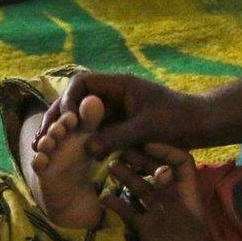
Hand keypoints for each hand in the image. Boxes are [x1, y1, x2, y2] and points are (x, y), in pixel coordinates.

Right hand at [56, 71, 211, 158]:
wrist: (200, 127)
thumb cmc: (179, 121)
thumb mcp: (148, 128)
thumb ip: (119, 136)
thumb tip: (89, 149)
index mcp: (120, 85)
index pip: (82, 83)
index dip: (69, 99)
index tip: (65, 120)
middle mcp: (113, 95)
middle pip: (76, 101)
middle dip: (58, 118)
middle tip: (41, 139)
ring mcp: (115, 111)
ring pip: (81, 119)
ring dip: (64, 132)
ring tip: (44, 150)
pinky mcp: (118, 127)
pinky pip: (93, 132)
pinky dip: (79, 142)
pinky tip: (65, 157)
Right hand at [102, 145, 211, 240]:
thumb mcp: (184, 220)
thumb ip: (173, 195)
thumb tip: (162, 169)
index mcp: (188, 194)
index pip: (181, 163)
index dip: (166, 151)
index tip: (147, 145)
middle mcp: (172, 199)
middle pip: (157, 172)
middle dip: (142, 160)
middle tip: (122, 150)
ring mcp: (158, 213)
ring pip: (141, 188)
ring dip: (127, 177)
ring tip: (111, 166)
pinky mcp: (145, 227)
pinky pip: (130, 210)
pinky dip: (118, 204)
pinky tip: (104, 198)